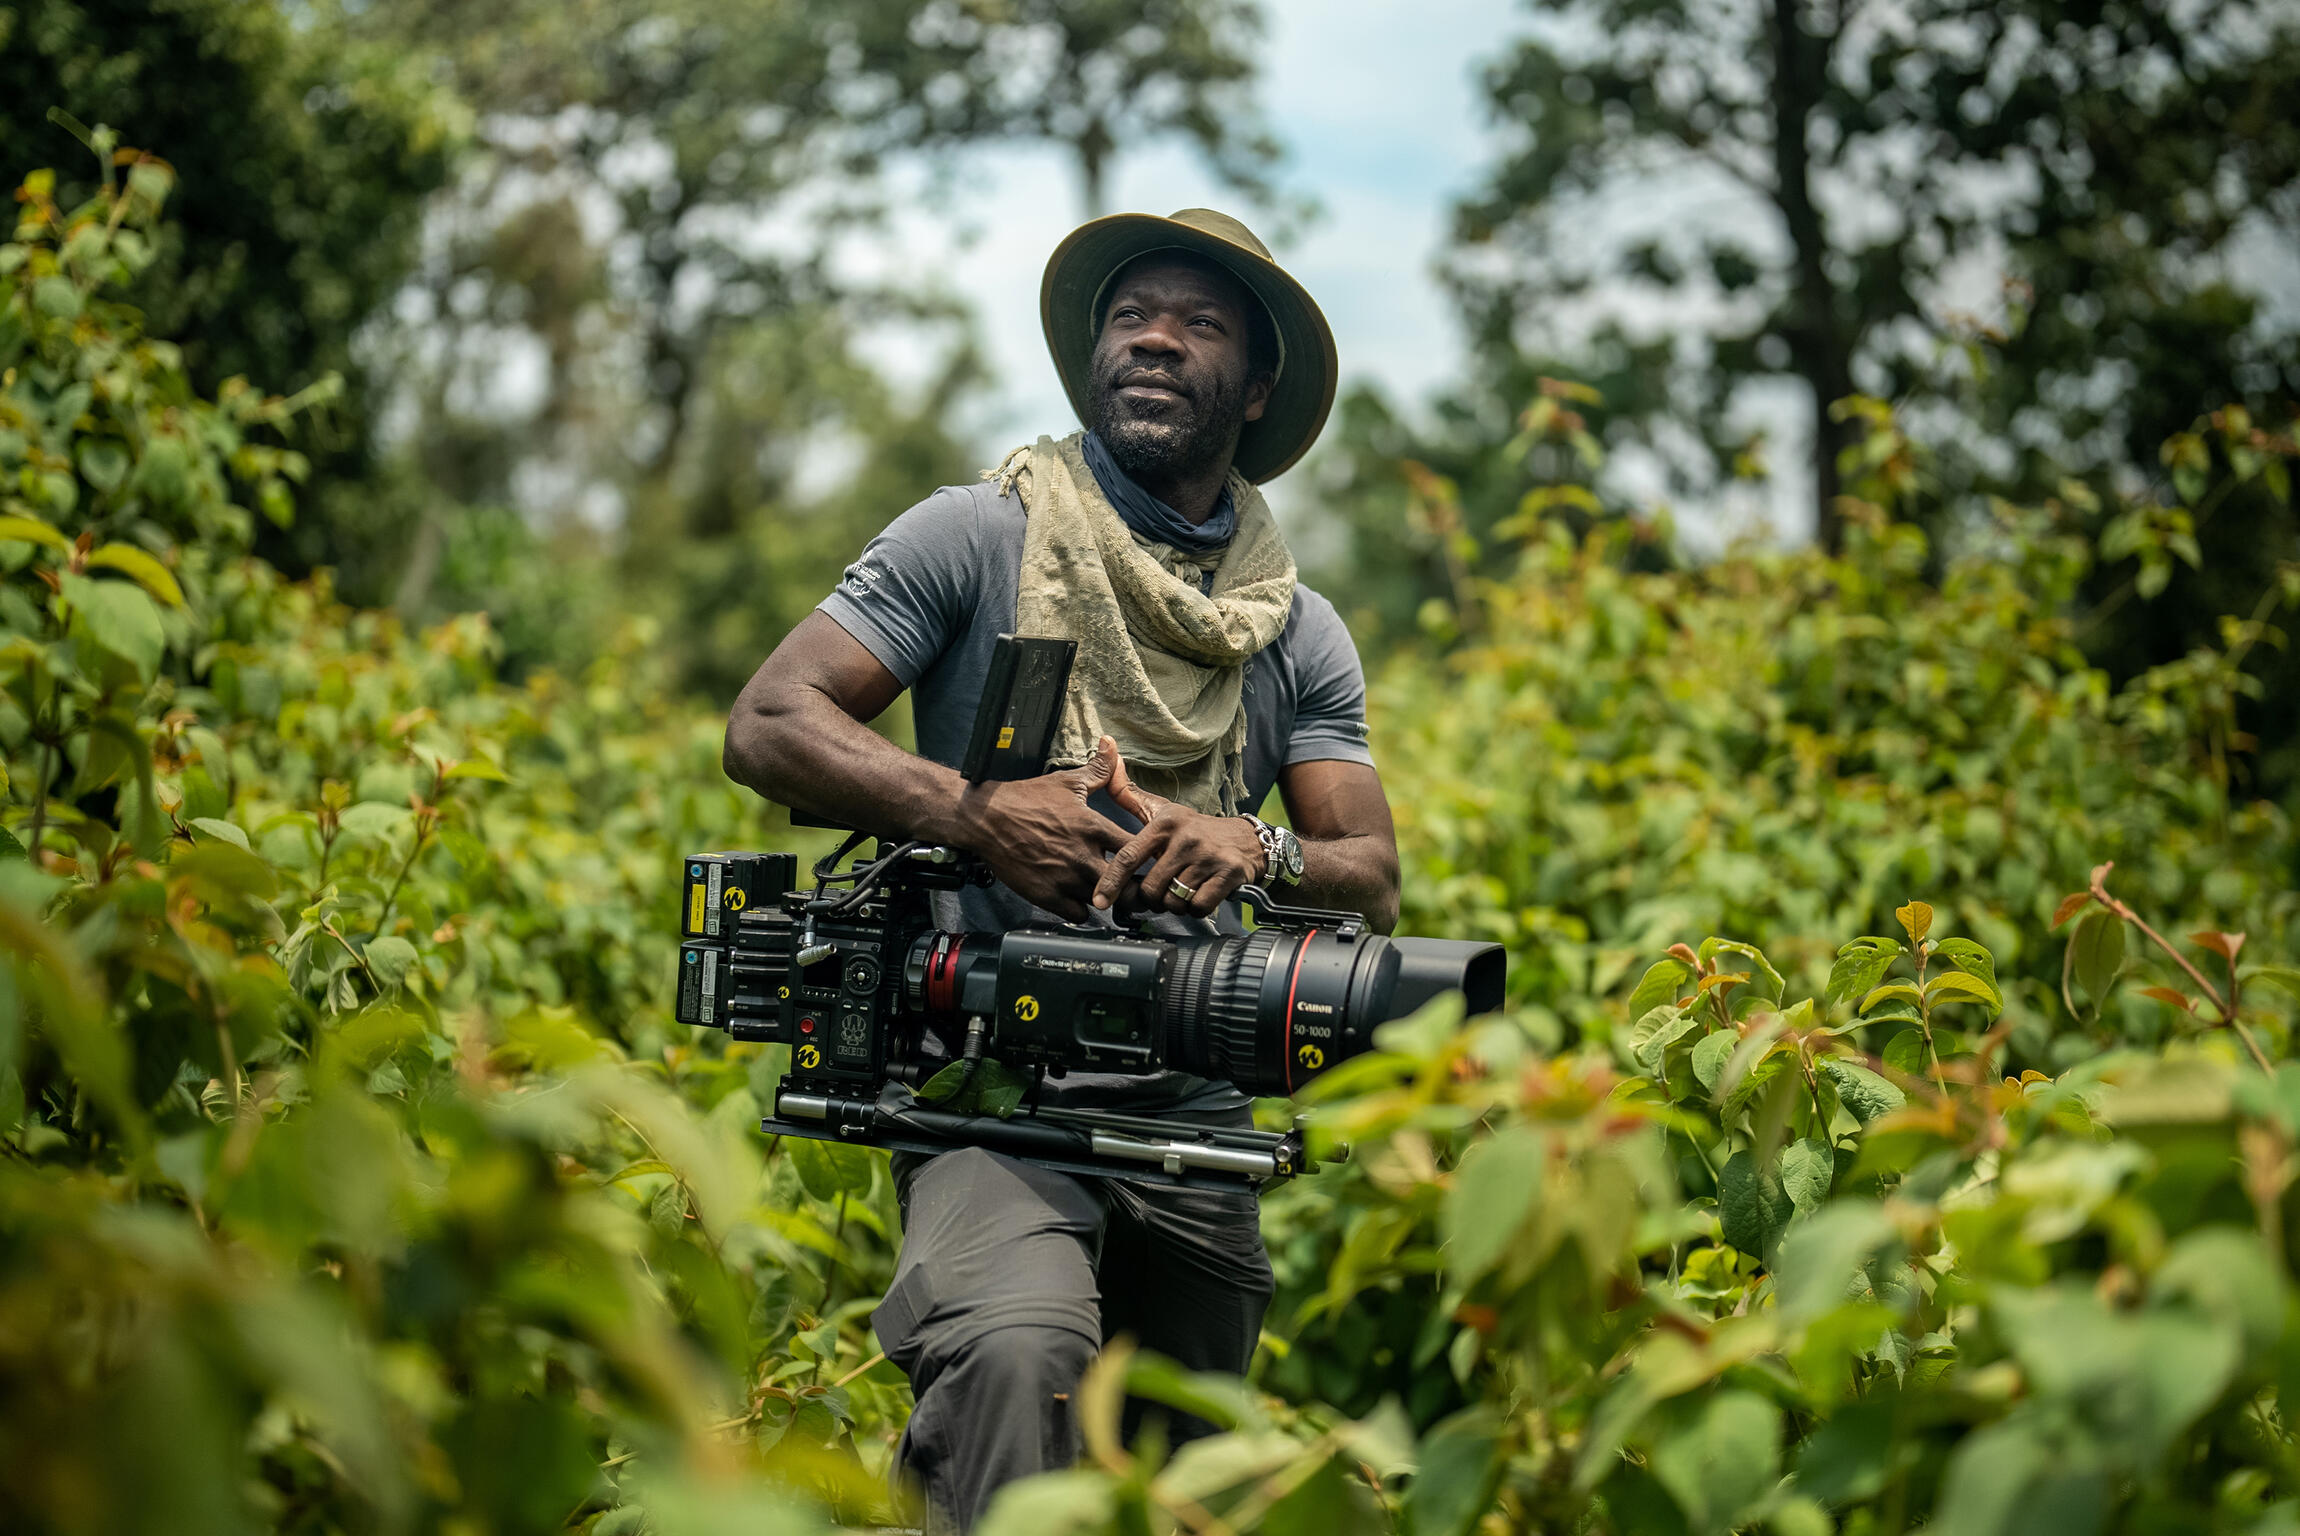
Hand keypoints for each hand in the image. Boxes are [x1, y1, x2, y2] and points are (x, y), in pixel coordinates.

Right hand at [953, 737, 1129, 920]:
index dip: (1146, 855)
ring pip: (1104, 902)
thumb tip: (1112, 746)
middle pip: (1128, 885)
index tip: (1144, 856)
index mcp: (1093, 827)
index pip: (1138, 849)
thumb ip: (1098, 770)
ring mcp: (1065, 879)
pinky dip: (1082, 908)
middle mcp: (1083, 856)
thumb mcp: (1066, 781)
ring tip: (1103, 888)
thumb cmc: (1025, 799)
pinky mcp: (1047, 895)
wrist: (986, 818)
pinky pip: (1079, 914)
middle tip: (1130, 882)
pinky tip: (1078, 895)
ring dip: (1106, 897)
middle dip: (1133, 885)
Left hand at [1093, 760, 1267, 918]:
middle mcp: (1185, 838)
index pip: (1129, 857)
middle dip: (1152, 898)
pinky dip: (1196, 908)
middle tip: (1162, 890)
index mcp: (1165, 824)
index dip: (1111, 882)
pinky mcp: (1228, 873)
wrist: (1246, 839)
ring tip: (1181, 891)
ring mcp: (1208, 856)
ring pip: (1174, 901)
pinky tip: (1199, 895)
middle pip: (1150, 888)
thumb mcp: (1163, 810)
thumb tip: (1110, 760)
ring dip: (1175, 905)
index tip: (1099, 901)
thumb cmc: (1195, 829)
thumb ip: (1131, 795)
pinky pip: (1198, 907)